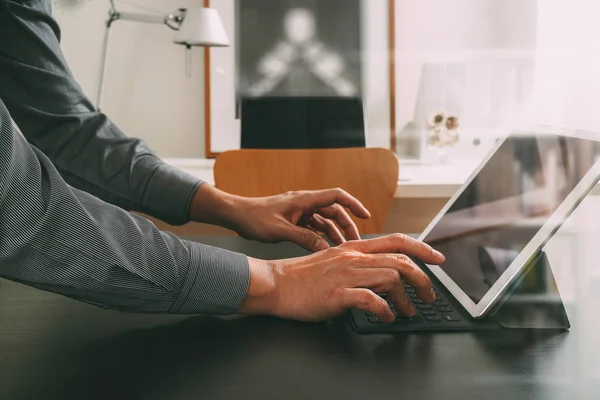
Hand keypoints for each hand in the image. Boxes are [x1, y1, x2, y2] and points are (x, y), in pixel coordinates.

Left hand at [189, 185, 369, 251]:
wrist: (236, 216)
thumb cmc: (254, 219)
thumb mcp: (280, 230)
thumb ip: (303, 238)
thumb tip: (324, 247)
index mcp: (304, 199)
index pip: (336, 197)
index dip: (353, 205)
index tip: (366, 216)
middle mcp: (304, 203)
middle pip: (334, 211)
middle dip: (347, 226)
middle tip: (356, 244)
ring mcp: (299, 211)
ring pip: (325, 221)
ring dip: (335, 233)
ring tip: (344, 249)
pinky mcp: (294, 219)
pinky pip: (314, 227)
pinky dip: (322, 236)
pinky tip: (326, 247)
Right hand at [238, 234, 445, 321]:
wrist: (276, 283)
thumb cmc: (303, 276)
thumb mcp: (334, 260)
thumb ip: (358, 263)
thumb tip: (383, 274)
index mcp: (354, 248)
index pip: (397, 240)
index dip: (422, 248)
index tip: (438, 259)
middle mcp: (353, 257)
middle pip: (400, 261)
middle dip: (422, 280)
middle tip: (429, 296)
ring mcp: (345, 274)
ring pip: (390, 278)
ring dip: (406, 299)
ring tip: (407, 311)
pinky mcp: (337, 293)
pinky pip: (371, 300)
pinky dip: (385, 311)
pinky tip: (386, 317)